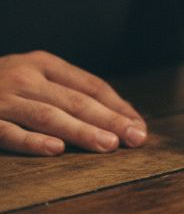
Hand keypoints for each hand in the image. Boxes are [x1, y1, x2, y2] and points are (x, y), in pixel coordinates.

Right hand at [0, 51, 146, 155]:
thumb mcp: (31, 75)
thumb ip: (63, 90)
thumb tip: (115, 116)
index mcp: (44, 63)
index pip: (90, 85)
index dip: (116, 106)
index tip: (138, 126)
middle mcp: (25, 75)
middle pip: (76, 100)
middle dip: (109, 119)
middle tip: (135, 138)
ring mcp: (2, 97)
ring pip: (49, 115)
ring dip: (81, 131)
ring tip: (108, 145)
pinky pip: (9, 131)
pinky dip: (32, 141)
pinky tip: (55, 150)